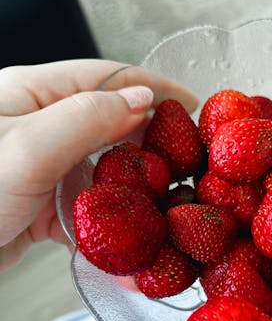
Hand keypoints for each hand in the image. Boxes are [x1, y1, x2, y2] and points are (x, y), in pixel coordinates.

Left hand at [0, 59, 196, 270]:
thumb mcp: (26, 149)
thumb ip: (87, 120)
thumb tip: (142, 101)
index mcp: (32, 94)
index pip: (108, 78)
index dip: (155, 88)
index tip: (195, 106)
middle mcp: (39, 125)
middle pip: (111, 124)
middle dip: (152, 144)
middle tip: (191, 166)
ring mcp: (40, 167)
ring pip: (102, 170)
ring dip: (134, 190)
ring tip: (168, 207)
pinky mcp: (39, 206)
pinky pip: (85, 208)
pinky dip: (107, 225)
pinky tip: (126, 242)